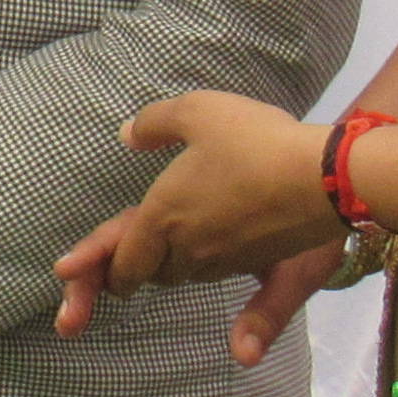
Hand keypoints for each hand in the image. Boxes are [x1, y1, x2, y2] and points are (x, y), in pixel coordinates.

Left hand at [50, 94, 341, 337]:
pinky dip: (207, 267)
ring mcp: (225, 259)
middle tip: (111, 278)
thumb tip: (126, 135)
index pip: (123, 254)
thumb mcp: (199, 112)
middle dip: (128, 272)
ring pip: (185, 273)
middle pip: (150, 270)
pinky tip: (222, 284)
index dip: (99, 265)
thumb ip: (155, 124)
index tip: (73, 273)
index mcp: (162, 215)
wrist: (324, 177)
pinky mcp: (258, 263)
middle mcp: (188, 246)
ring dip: (166, 269)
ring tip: (155, 259)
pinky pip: (222, 273)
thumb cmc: (254, 141)